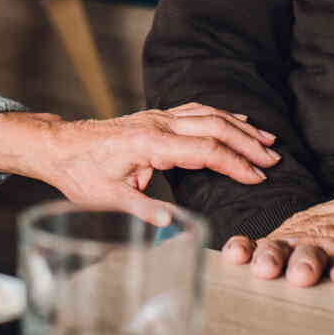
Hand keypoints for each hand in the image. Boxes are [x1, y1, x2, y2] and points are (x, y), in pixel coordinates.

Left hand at [0, 104, 279, 226]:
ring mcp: (157, 117)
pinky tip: (238, 122)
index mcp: (150, 143)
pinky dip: (222, 115)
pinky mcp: (156, 117)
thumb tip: (170, 223)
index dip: (235, 164)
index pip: (204, 150)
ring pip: (208, 114)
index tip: (258, 177)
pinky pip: (196, 110)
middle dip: (247, 143)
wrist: (59, 147)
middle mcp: (158, 124)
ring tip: (268, 141)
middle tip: (274, 160)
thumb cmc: (81, 173)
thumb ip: (142, 208)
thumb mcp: (108, 197)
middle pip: (214, 126)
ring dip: (240, 127)